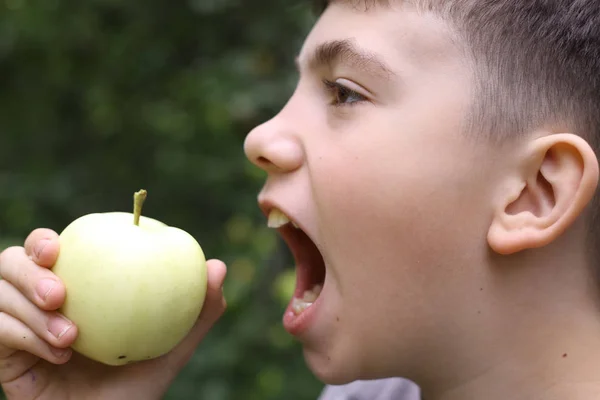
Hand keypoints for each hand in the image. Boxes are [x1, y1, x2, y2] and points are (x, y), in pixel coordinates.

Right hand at [0, 228, 226, 399]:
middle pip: (8, 263)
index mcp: (74, 290)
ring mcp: (16, 330)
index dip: (42, 241)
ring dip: (29, 311)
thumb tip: (218, 266)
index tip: (57, 246)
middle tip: (60, 294)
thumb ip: (196, 313)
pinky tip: (59, 357)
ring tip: (70, 337)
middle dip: (27, 271)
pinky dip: (22, 336)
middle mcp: (38, 304)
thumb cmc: (136, 389)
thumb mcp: (171, 349)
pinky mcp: (2, 358)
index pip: (47, 250)